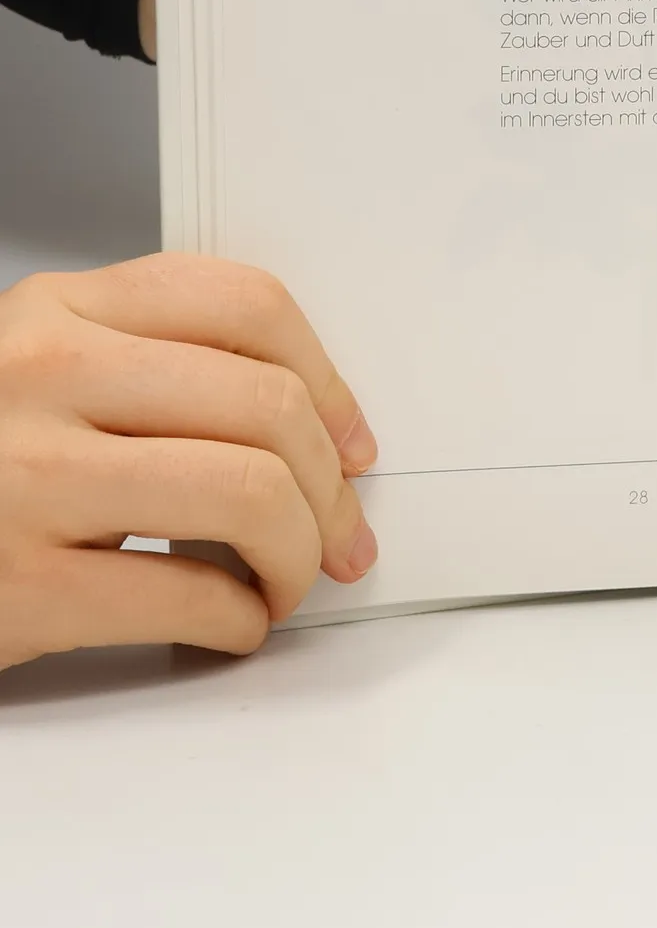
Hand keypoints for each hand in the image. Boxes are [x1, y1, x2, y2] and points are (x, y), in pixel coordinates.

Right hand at [0, 255, 377, 669]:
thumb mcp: (37, 376)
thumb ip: (149, 365)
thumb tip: (310, 422)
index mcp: (59, 312)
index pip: (247, 305)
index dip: (330, 382)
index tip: (352, 442)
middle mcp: (43, 375)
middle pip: (269, 407)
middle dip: (333, 489)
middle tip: (342, 534)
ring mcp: (25, 477)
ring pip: (251, 494)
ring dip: (299, 555)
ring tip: (284, 580)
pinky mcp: (16, 584)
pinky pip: (188, 595)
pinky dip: (237, 620)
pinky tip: (227, 622)